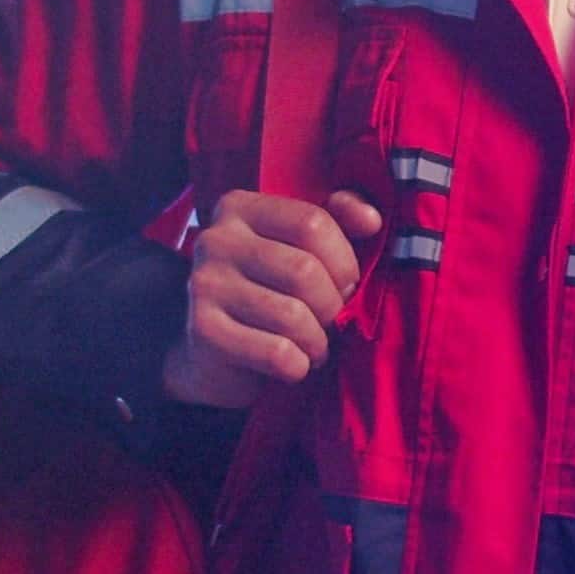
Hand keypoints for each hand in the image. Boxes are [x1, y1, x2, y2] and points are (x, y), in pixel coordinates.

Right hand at [159, 190, 382, 407]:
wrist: (214, 351)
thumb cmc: (272, 291)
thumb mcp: (303, 247)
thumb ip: (340, 220)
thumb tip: (370, 219)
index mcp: (240, 208)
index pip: (312, 223)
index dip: (344, 260)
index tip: (345, 281)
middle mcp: (216, 240)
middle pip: (304, 271)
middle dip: (332, 305)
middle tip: (330, 319)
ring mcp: (204, 284)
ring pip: (292, 315)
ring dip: (318, 341)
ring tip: (314, 344)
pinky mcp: (203, 330)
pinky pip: (276, 352)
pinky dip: (298, 365)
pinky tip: (293, 363)